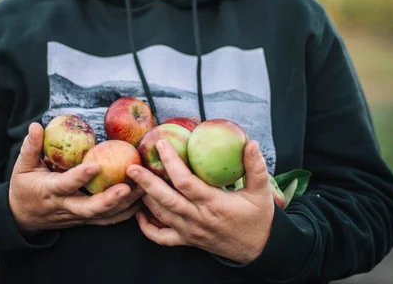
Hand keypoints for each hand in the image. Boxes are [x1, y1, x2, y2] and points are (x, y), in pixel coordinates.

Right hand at [9, 123, 143, 233]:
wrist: (21, 217)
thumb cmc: (23, 188)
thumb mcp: (21, 167)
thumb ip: (31, 147)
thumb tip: (36, 125)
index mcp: (50, 191)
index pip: (66, 184)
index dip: (80, 177)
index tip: (95, 165)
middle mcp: (66, 206)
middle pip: (89, 207)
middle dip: (109, 199)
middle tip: (128, 187)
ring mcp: (77, 216)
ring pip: (103, 215)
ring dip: (124, 204)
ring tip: (143, 189)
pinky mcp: (85, 220)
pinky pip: (107, 220)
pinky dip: (125, 213)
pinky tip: (141, 202)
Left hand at [127, 139, 273, 263]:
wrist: (258, 250)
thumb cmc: (259, 218)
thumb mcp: (261, 192)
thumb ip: (256, 167)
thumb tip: (250, 142)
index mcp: (214, 204)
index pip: (186, 182)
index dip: (171, 163)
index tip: (162, 144)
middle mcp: (198, 218)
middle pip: (166, 200)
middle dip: (146, 182)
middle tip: (132, 167)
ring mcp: (190, 231)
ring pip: (160, 215)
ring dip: (145, 198)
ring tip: (134, 181)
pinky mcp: (187, 241)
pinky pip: (162, 237)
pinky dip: (147, 228)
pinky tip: (138, 213)